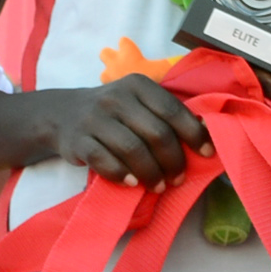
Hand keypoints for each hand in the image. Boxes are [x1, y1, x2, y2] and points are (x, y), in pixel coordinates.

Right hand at [43, 77, 209, 186]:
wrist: (63, 114)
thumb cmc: (114, 112)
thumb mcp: (137, 101)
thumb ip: (165, 113)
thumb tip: (205, 132)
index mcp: (137, 85)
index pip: (172, 110)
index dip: (194, 134)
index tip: (207, 154)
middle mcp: (116, 97)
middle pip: (156, 133)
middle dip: (173, 161)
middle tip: (178, 179)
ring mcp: (94, 118)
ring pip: (132, 149)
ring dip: (150, 173)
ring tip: (159, 186)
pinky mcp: (77, 140)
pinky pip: (103, 161)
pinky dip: (121, 175)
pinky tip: (132, 183)